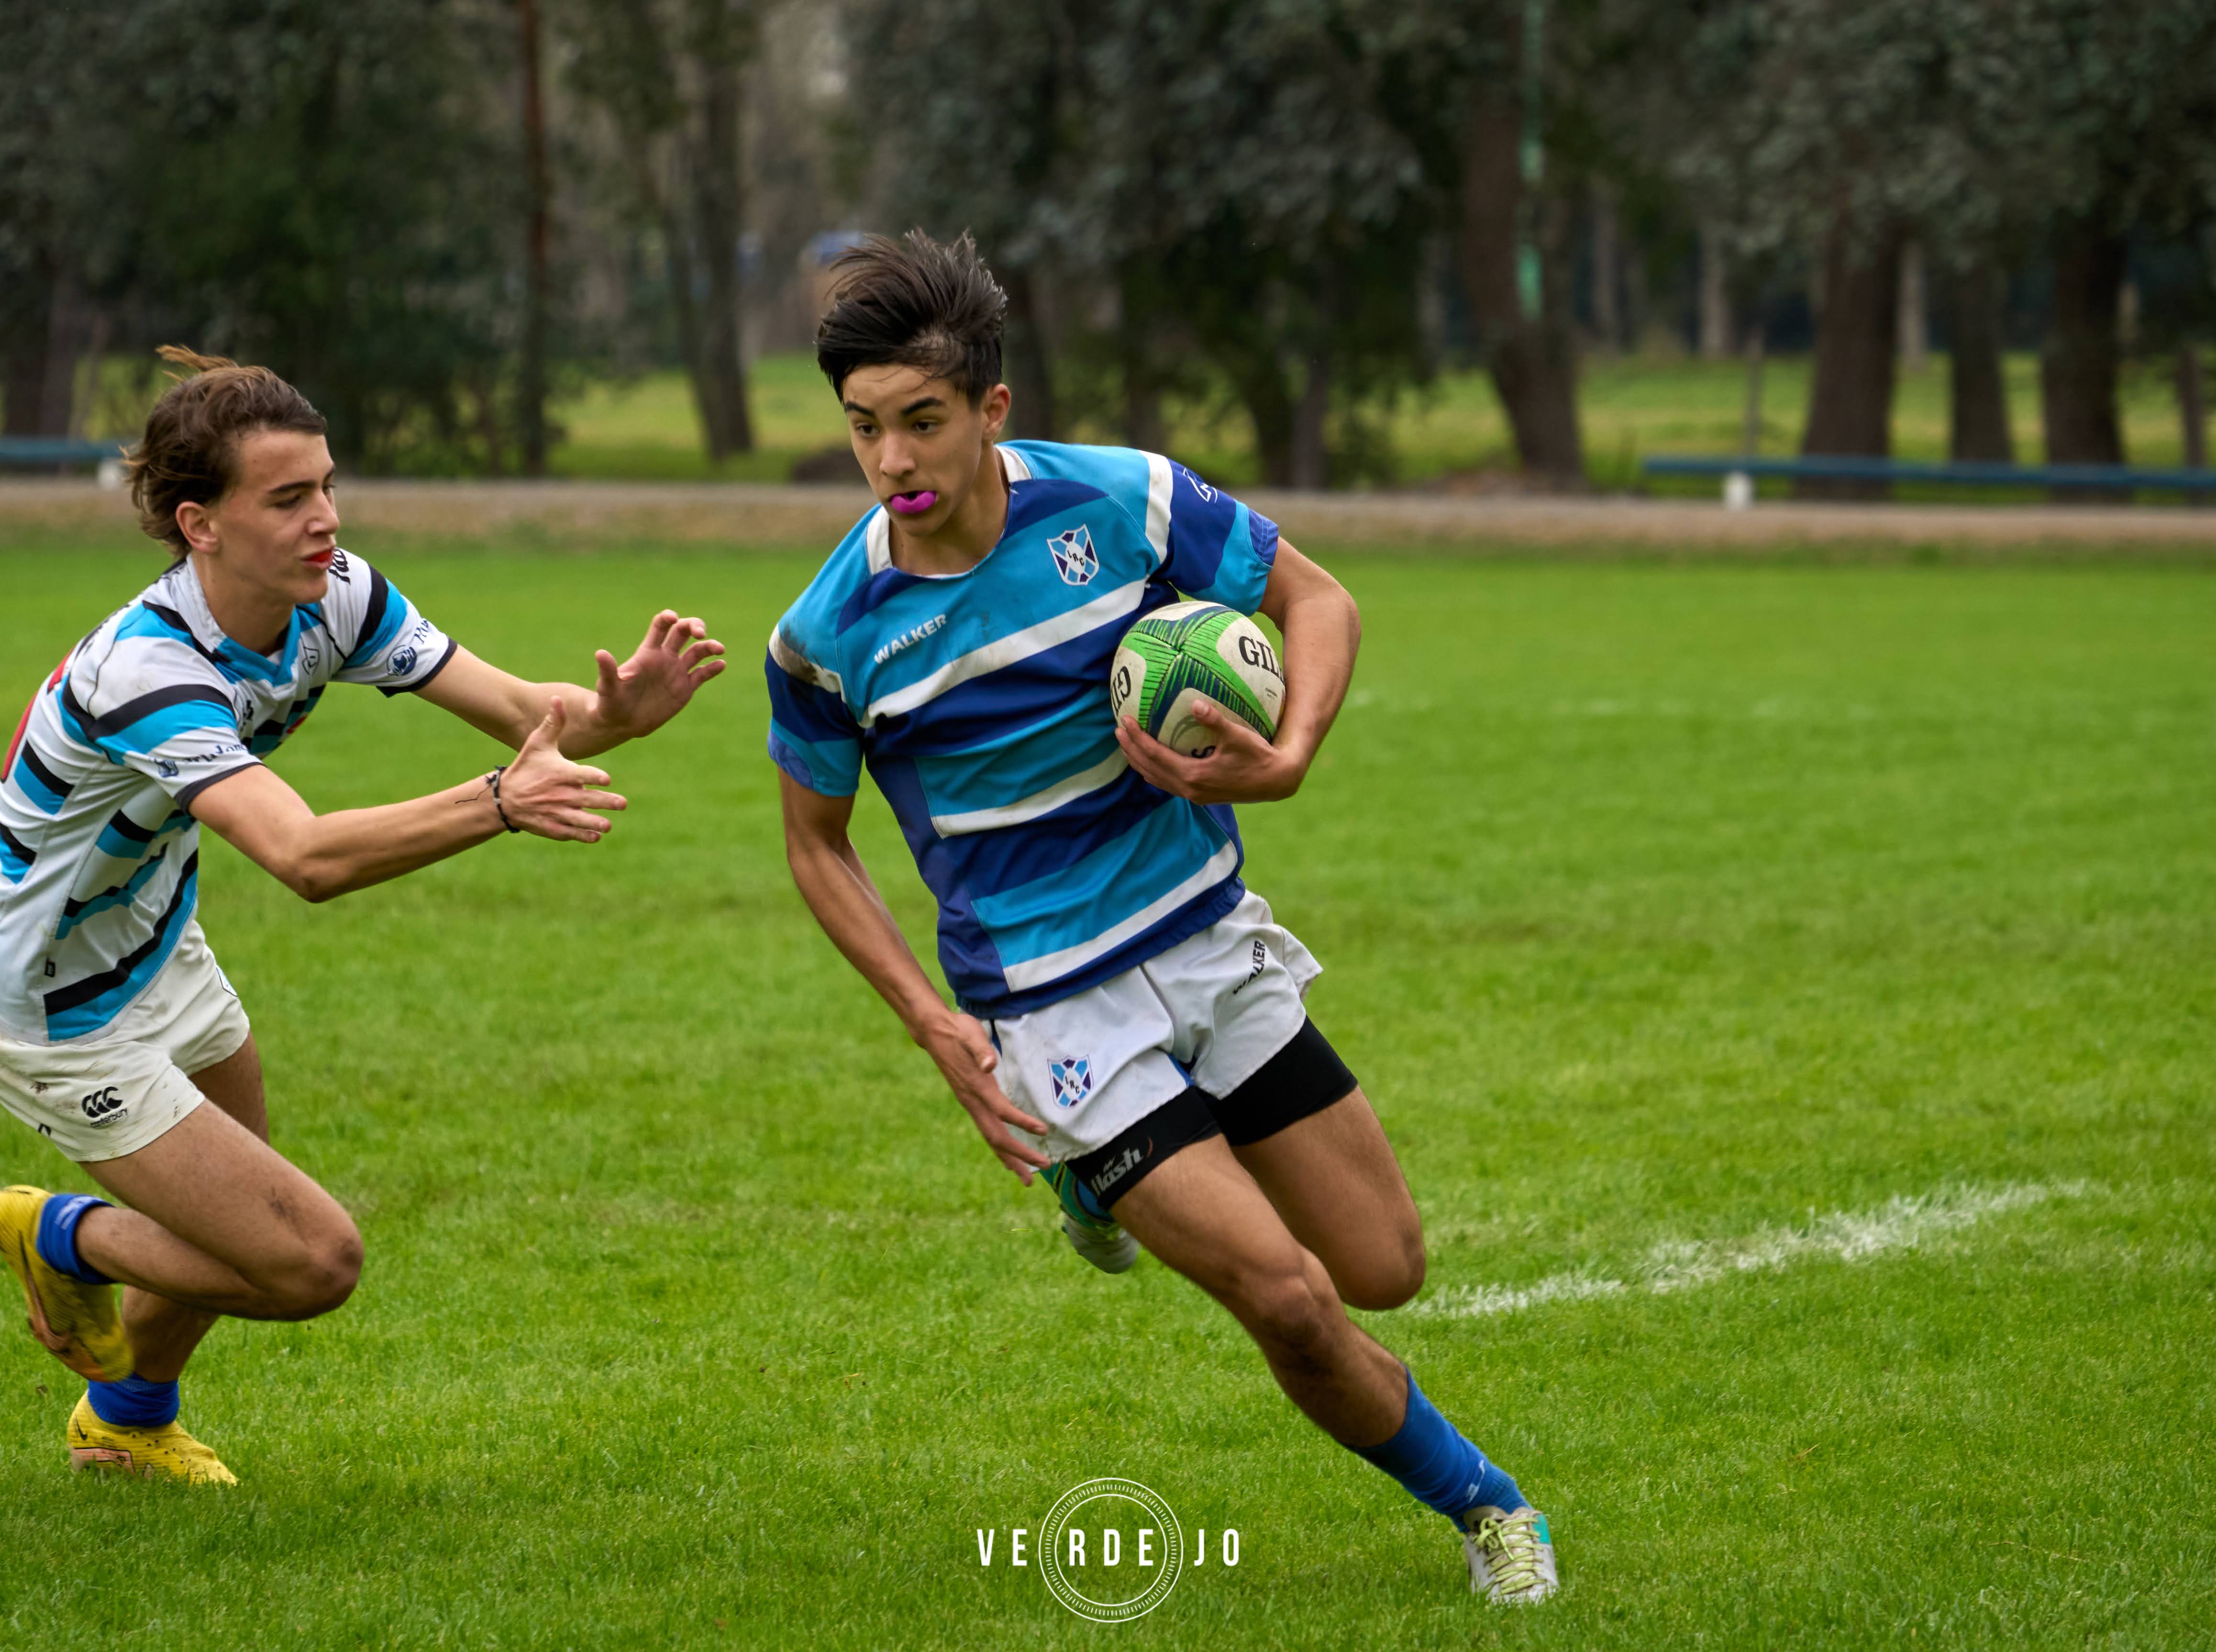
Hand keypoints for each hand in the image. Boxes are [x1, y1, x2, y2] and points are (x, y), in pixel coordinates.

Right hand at [500, 698, 628, 840]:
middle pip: (587, 799)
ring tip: (608, 825)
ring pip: (580, 819)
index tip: (607, 780)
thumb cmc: (526, 767)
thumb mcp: (538, 743)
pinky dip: (583, 836)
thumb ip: (553, 723)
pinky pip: (570, 833)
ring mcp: (556, 812)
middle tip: (622, 804)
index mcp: (561, 773)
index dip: (595, 778)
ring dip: (596, 823)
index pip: (582, 775)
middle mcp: (561, 794)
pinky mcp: (552, 827)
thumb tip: (557, 698)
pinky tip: (595, 836)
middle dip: (606, 803)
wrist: (504, 798)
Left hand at [590, 611, 727, 739]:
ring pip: (697, 652)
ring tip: (719, 649)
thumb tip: (600, 653)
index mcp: (648, 653)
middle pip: (683, 632)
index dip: (668, 619)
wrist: (622, 723)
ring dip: (709, 646)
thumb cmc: (610, 703)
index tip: (674, 618)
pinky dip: (713, 668)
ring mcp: (676, 672)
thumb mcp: (608, 687)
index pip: (660, 627)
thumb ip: (608, 671)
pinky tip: (721, 665)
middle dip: (693, 626)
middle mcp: (665, 658)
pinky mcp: (685, 688)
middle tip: (700, 634)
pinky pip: (702, 674)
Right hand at [914, 1009, 1049, 1182]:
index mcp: (977, 1087)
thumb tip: (989, 1064)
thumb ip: (980, 1049)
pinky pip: (987, 1131)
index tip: (1044, 1131)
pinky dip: (1000, 1148)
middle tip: (1044, 1167)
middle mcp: (972, 1101)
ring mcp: (970, 1104)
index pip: (1002, 1111)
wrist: (934, 1033)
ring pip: (991, 1139)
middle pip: (997, 1136)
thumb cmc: (958, 1031)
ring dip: (1010, 1159)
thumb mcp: (971, 1033)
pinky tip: (1009, 1156)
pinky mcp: (971, 1102)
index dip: (1023, 1122)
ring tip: (1026, 1178)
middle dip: (1020, 1154)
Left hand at [1115, 699, 1307, 803]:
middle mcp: (1189, 789)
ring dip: (1140, 762)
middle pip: (1149, 769)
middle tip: (1118, 730)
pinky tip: (1153, 759)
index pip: (1155, 755)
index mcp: (1193, 775)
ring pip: (1156, 779)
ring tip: (1128, 744)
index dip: (1137, 738)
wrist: (1275, 781)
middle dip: (1131, 750)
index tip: (1124, 721)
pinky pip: (1168, 783)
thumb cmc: (1259, 756)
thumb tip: (1194, 704)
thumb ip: (1215, 720)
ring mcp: (1194, 794)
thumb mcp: (1238, 736)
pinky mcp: (1200, 795)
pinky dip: (1154, 770)